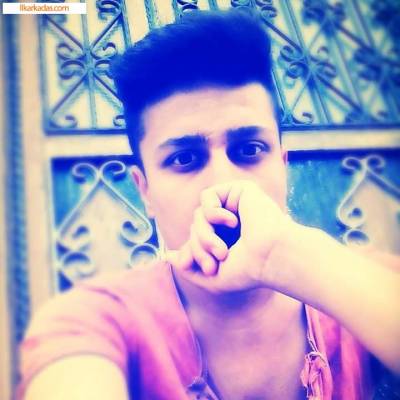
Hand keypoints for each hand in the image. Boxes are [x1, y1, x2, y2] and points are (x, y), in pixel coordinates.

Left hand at [166, 180, 293, 292]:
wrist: (270, 258)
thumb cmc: (248, 271)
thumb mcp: (213, 278)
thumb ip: (189, 267)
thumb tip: (168, 256)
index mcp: (226, 239)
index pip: (195, 240)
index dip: (193, 252)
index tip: (207, 268)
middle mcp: (229, 223)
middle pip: (195, 228)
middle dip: (199, 248)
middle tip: (215, 263)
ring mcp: (234, 206)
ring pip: (198, 215)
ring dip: (204, 235)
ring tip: (222, 250)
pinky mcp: (239, 191)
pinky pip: (207, 196)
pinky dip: (212, 212)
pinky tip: (231, 222)